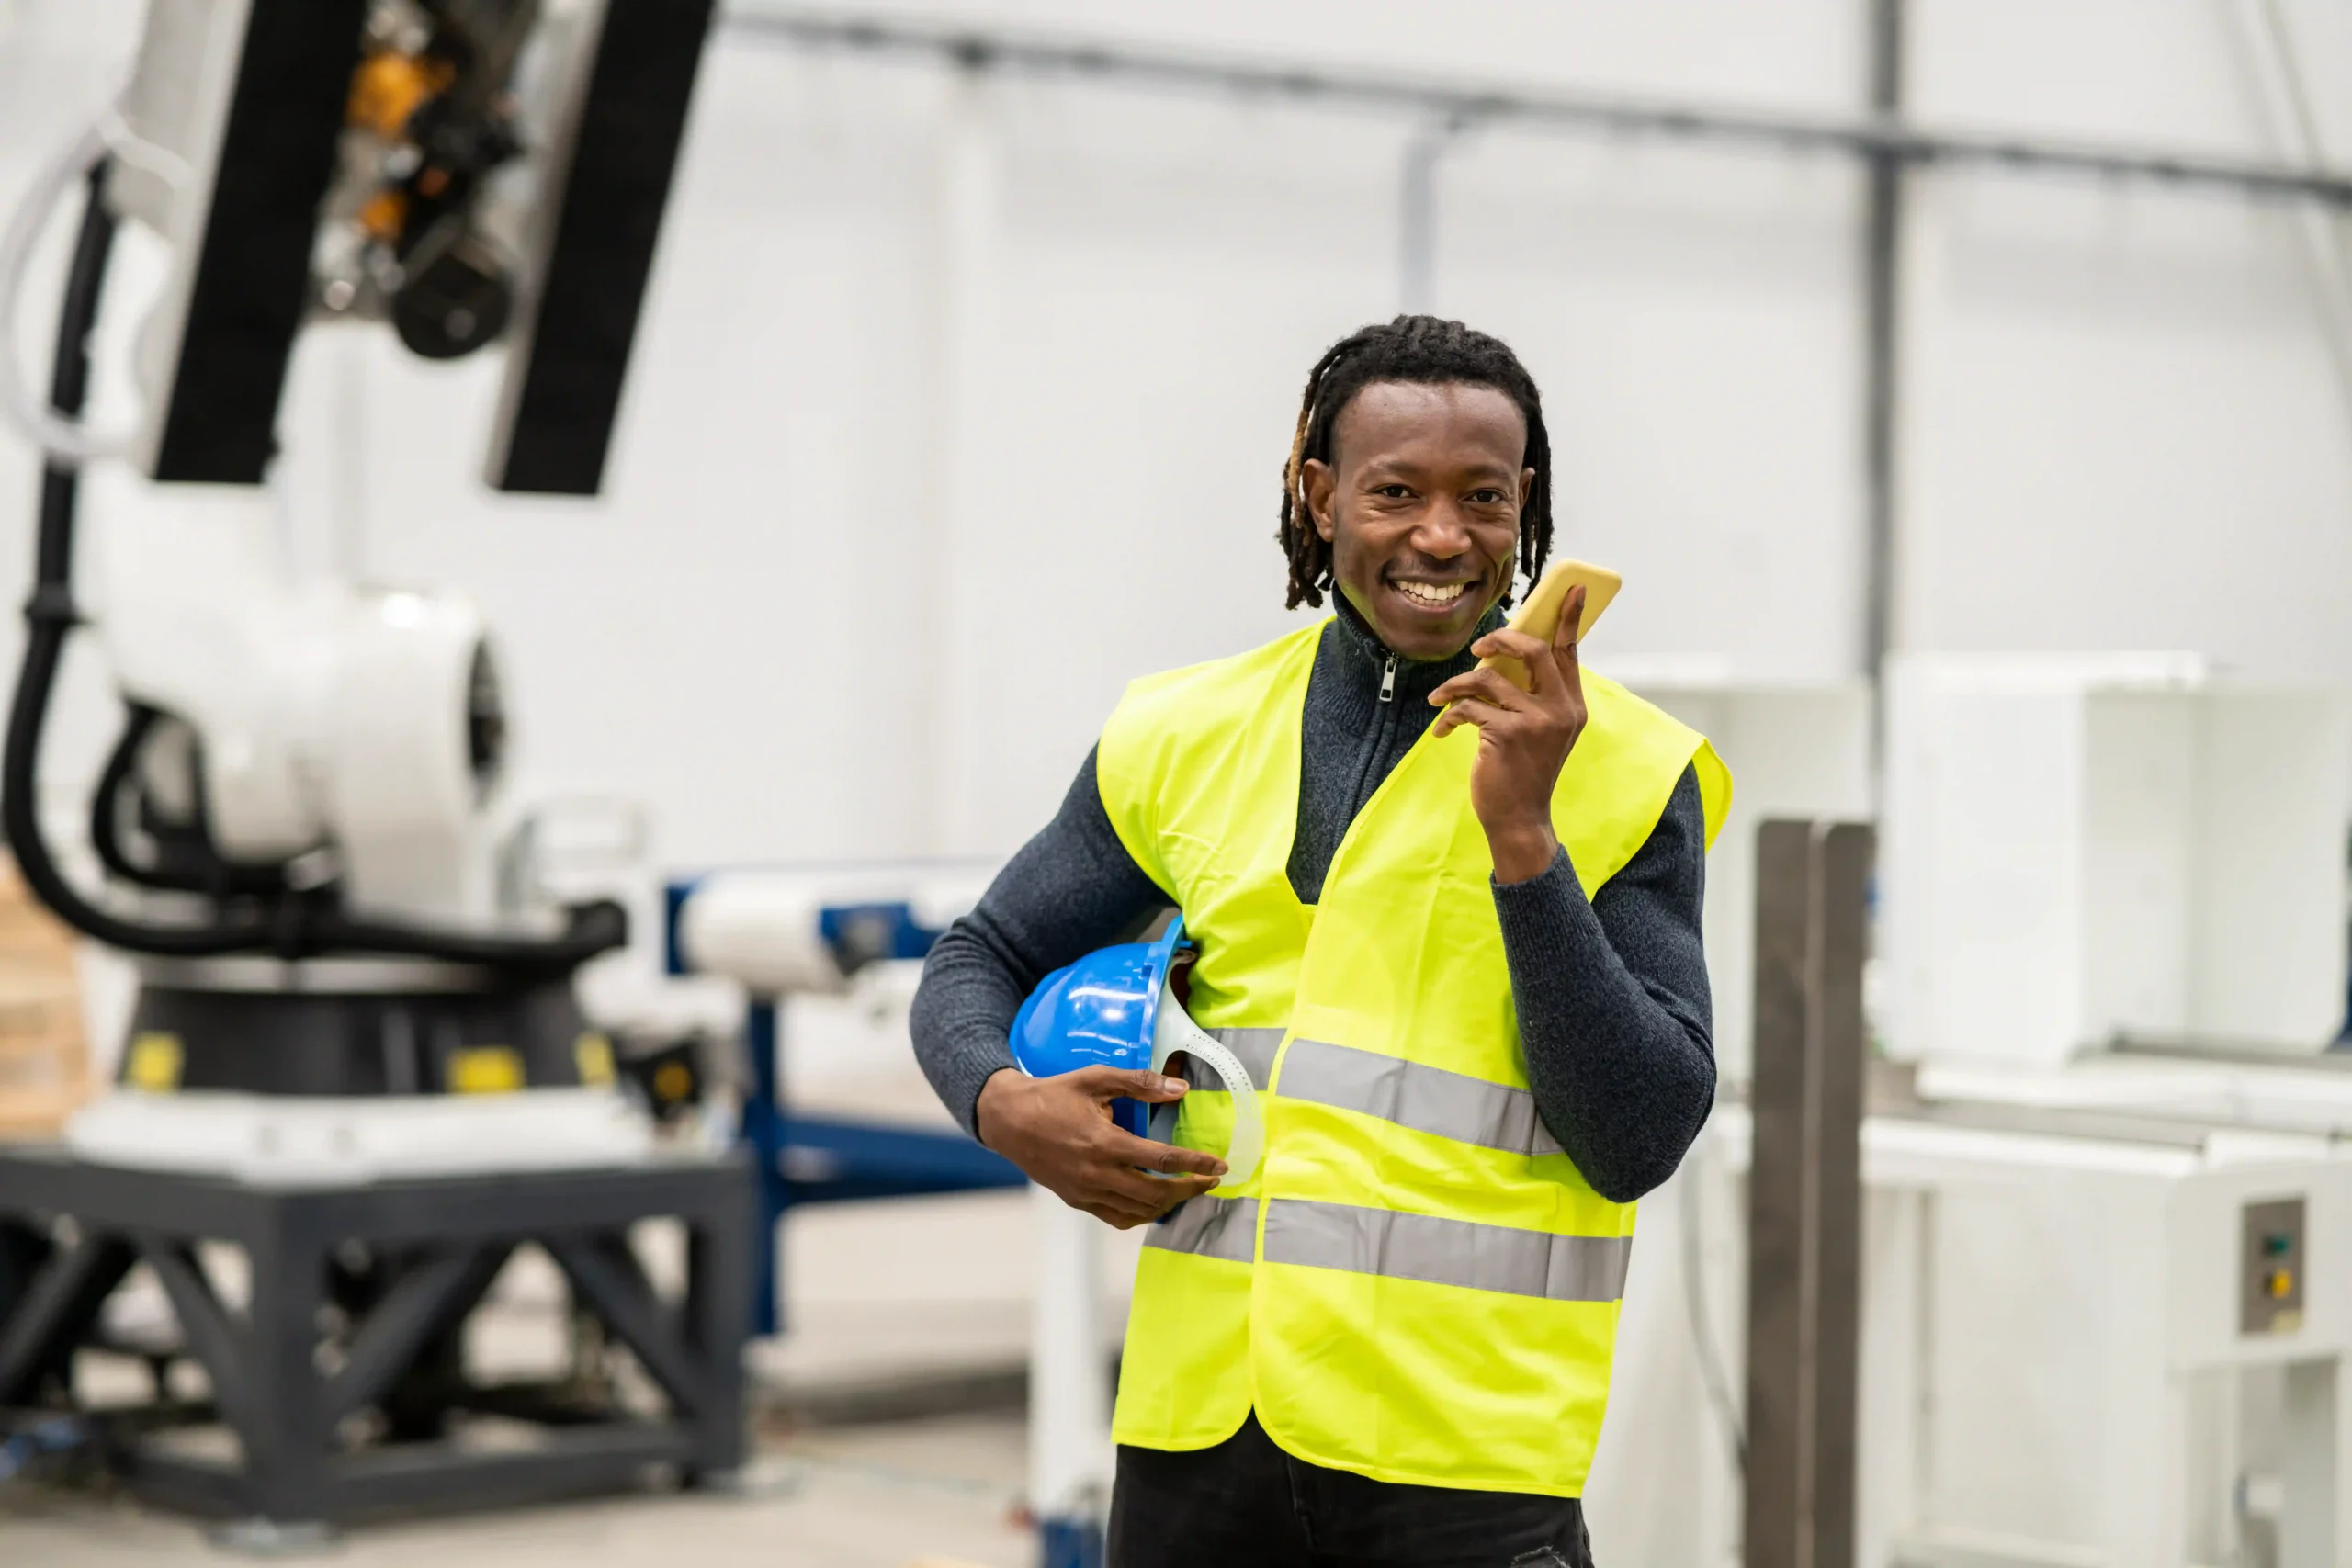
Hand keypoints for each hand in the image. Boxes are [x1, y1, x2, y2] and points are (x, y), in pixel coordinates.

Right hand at [974, 1066, 1226, 1227]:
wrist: (1009, 1121)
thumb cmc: (1053, 1095)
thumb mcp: (1096, 1079)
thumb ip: (1140, 1082)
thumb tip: (1180, 1088)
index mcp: (1105, 1143)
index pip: (1162, 1160)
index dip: (1196, 1164)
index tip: (1219, 1165)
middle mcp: (1098, 1174)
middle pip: (1157, 1193)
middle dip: (1190, 1188)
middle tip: (1210, 1180)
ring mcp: (1087, 1192)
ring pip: (1140, 1211)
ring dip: (1170, 1204)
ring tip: (1187, 1190)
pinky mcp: (1078, 1201)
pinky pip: (1118, 1218)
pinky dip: (1142, 1214)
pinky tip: (1155, 1203)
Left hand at [1427, 584, 1588, 883]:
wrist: (1518, 819)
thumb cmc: (1523, 772)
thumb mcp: (1539, 732)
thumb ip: (1533, 696)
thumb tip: (1503, 657)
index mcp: (1573, 705)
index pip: (1570, 651)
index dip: (1569, 617)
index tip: (1574, 586)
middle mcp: (1562, 710)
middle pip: (1534, 650)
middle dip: (1501, 641)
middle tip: (1478, 649)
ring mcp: (1537, 722)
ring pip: (1489, 679)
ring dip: (1457, 686)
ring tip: (1441, 699)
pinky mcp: (1508, 734)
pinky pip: (1470, 707)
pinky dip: (1450, 715)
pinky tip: (1442, 731)